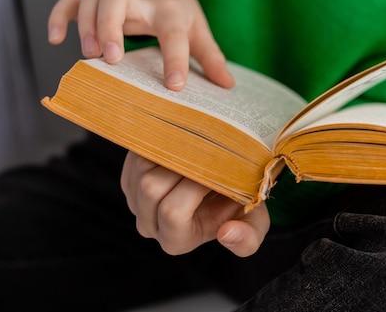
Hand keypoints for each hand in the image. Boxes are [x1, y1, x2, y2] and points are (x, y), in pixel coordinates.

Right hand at [47, 0, 234, 90]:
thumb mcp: (200, 33)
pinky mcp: (95, 3)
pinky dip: (60, 15)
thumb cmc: (181, 13)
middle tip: (112, 59)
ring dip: (87, 23)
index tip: (174, 87)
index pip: (173, 32)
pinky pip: (71, 1)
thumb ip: (211, 58)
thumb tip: (227, 85)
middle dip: (110, 25)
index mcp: (170, 11)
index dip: (175, 59)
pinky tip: (55, 38)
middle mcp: (140, 1)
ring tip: (91, 56)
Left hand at [121, 151, 269, 256]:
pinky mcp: (129, 176)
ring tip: (197, 148)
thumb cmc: (239, 205)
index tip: (216, 170)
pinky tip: (183, 145)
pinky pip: (136, 156)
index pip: (173, 214)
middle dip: (182, 166)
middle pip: (152, 189)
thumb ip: (248, 238)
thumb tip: (227, 233)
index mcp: (176, 240)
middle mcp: (149, 224)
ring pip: (141, 169)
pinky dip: (160, 146)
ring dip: (171, 153)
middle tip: (208, 153)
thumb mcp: (256, 223)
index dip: (193, 187)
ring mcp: (135, 200)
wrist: (224, 184)